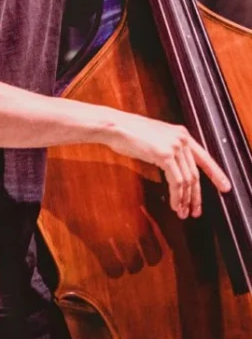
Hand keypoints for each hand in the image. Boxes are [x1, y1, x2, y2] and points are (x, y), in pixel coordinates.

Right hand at [105, 114, 231, 219]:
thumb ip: (168, 149)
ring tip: (183, 212)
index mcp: (181, 133)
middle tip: (196, 210)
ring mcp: (174, 146)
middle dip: (197, 196)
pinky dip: (177, 196)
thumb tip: (175, 168)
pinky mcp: (165, 155)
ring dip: (186, 199)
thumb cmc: (128, 133)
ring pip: (188, 180)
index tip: (224, 186)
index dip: (216, 174)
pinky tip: (175, 204)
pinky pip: (177, 182)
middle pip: (195, 173)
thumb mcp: (154, 138)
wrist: (114, 126)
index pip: (204, 157)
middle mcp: (181, 139)